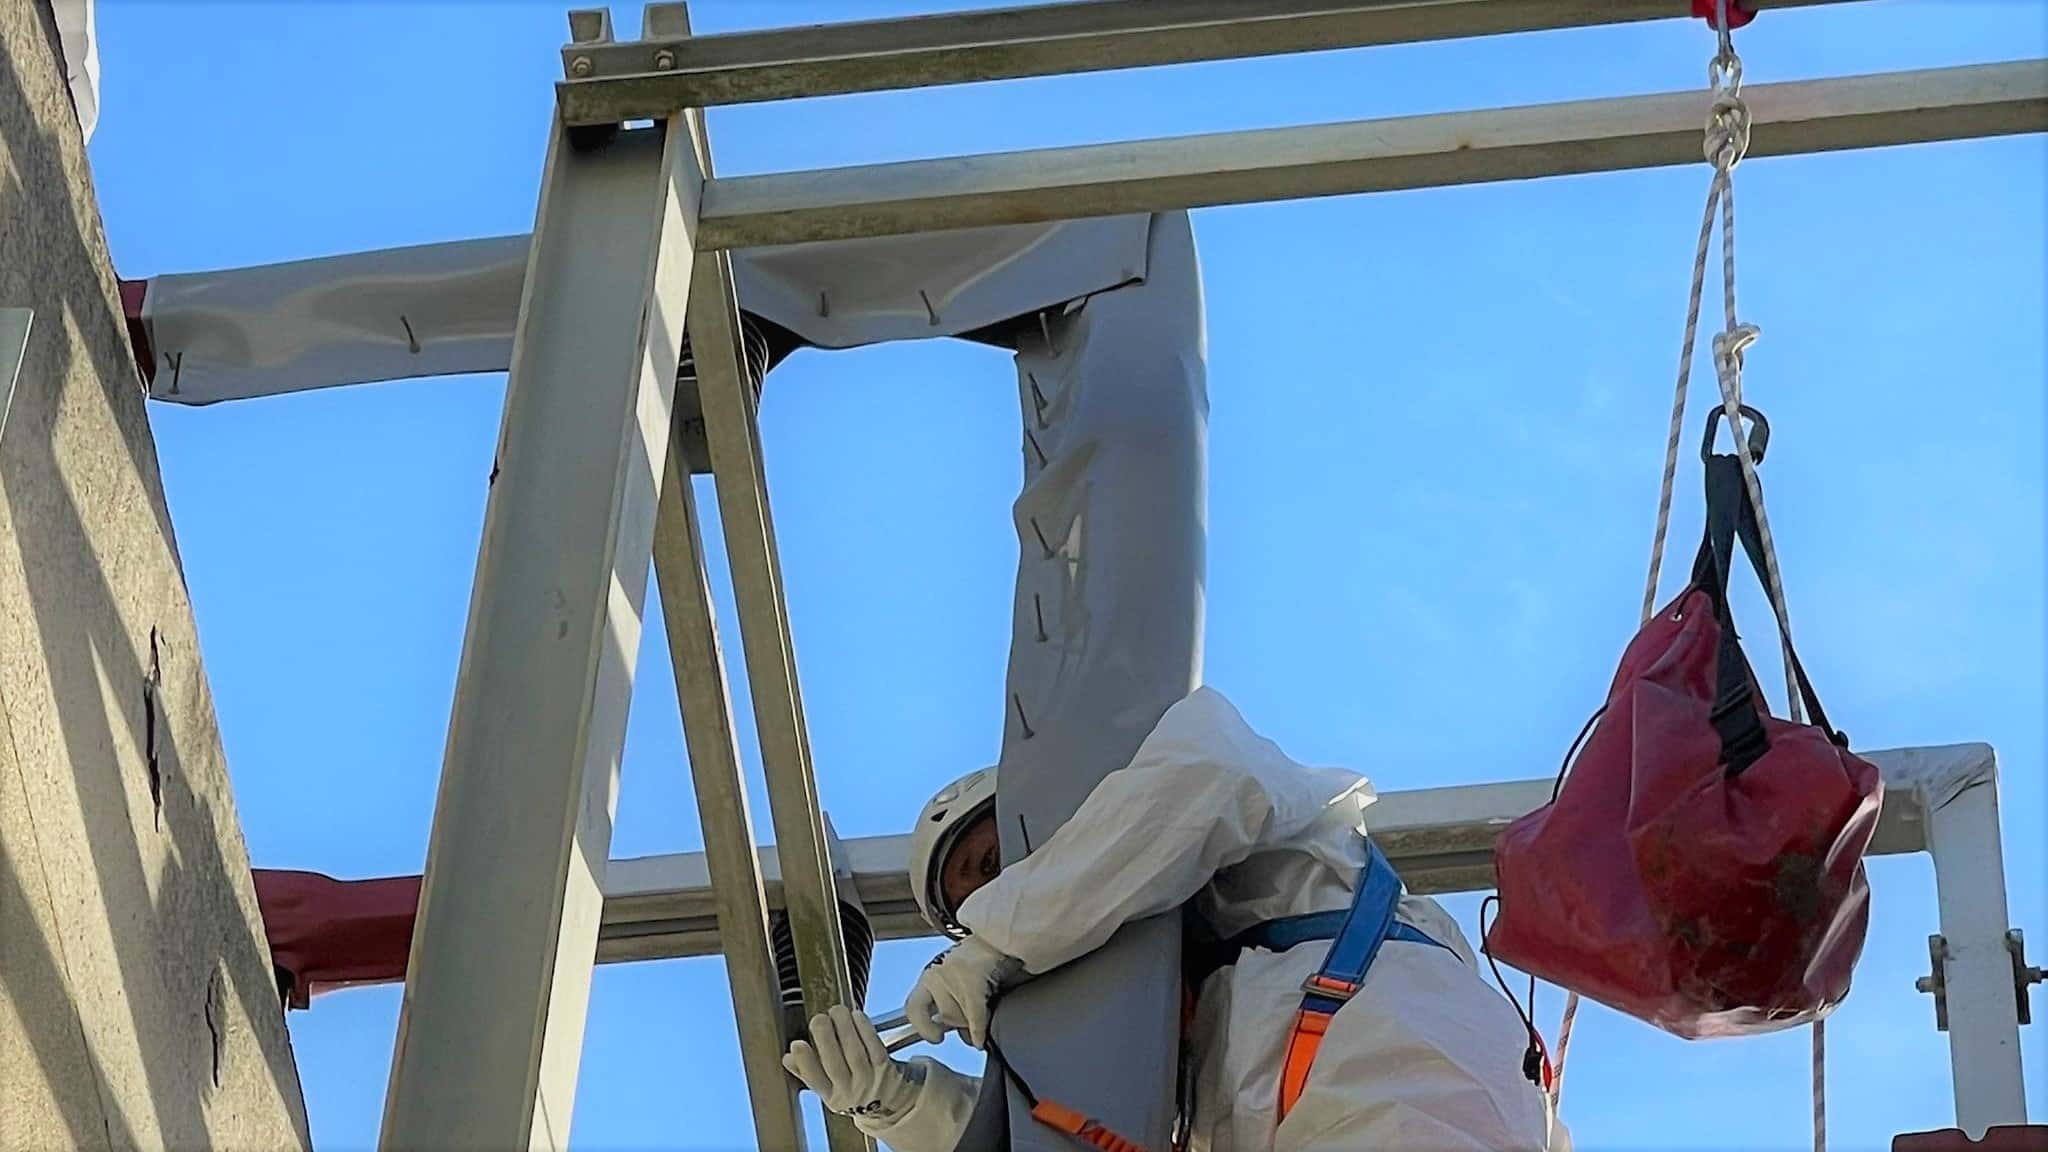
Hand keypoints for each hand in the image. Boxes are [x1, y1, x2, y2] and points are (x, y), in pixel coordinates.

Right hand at [783, 1006, 922, 1121]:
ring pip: (854, 1052)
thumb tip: (787, 1057)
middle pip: (835, 1064)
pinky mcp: (886, 1068)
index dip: (805, 1062)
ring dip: (844, 1028)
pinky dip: (864, 1028)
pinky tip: (856, 1015)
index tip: (796, 1044)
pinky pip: (874, 1046)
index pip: (814, 1080)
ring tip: (836, 1011)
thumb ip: (809, 1073)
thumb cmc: (857, 1091)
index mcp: (831, 1097)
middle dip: (824, 1038)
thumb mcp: (831, 1090)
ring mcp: (870, 1081)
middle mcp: (850, 1092)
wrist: (894, 1104)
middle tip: (818, 1019)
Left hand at [906, 936, 1012, 1049]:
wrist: (998, 936)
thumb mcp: (954, 980)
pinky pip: (974, 1017)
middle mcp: (937, 975)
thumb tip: (958, 1034)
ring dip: (971, 1023)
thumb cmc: (978, 959)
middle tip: (970, 1021)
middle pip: (944, 1016)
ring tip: (982, 1012)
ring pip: (960, 1018)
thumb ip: (950, 1003)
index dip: (922, 1027)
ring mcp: (952, 978)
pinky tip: (980, 1038)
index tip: (935, 1038)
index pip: (913, 1008)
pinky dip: (978, 1030)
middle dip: (959, 1023)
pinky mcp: (972, 981)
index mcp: (929, 976)